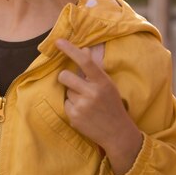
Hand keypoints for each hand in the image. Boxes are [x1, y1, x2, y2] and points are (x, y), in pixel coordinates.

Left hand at [56, 38, 141, 174]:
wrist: (117, 133)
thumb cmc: (112, 104)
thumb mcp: (107, 84)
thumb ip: (94, 68)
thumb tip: (84, 49)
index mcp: (102, 82)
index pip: (84, 61)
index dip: (70, 49)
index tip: (58, 41)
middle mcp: (92, 93)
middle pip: (65, 76)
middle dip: (66, 78)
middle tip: (75, 84)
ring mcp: (82, 106)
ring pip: (66, 91)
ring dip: (72, 94)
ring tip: (86, 103)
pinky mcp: (74, 117)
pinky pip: (65, 103)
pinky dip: (72, 106)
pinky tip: (84, 112)